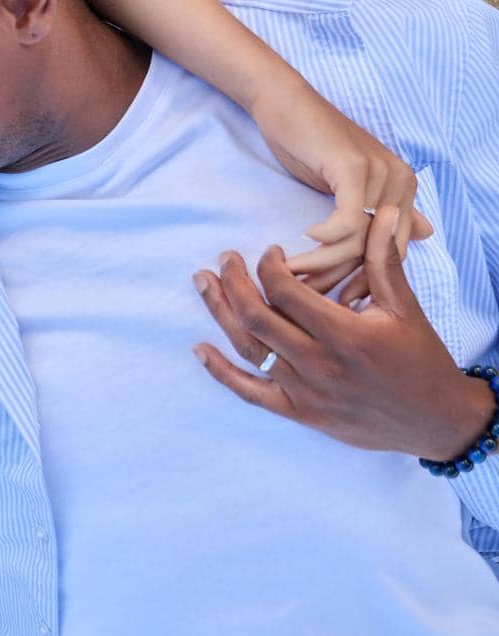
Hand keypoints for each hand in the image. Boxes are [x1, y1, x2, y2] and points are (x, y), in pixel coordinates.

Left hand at [192, 207, 494, 460]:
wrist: (435, 421)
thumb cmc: (421, 360)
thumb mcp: (405, 309)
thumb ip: (383, 261)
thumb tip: (383, 213)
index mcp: (345, 335)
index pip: (288, 294)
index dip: (270, 267)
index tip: (270, 252)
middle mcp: (319, 364)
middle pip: (258, 317)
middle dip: (234, 282)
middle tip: (224, 258)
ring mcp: (305, 392)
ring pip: (249, 348)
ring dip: (221, 313)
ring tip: (203, 282)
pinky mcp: (299, 413)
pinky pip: (250, 392)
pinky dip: (221, 372)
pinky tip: (200, 349)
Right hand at [247, 81, 432, 290]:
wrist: (283, 103)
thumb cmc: (310, 142)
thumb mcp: (351, 180)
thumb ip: (384, 208)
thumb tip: (426, 233)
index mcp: (404, 185)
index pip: (393, 250)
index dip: (366, 277)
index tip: (336, 294)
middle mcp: (400, 180)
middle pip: (376, 250)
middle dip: (343, 277)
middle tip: (310, 289)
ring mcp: (379, 174)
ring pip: (357, 241)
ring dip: (322, 263)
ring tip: (295, 269)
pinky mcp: (353, 170)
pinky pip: (345, 224)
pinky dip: (323, 239)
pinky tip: (304, 236)